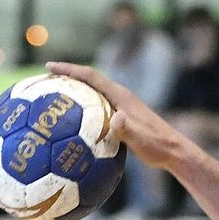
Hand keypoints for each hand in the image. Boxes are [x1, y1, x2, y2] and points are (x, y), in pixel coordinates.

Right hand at [46, 61, 186, 168]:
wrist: (175, 153)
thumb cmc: (158, 145)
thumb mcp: (140, 138)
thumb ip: (127, 129)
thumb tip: (116, 118)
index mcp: (121, 96)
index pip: (90, 76)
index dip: (69, 70)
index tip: (49, 67)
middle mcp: (120, 98)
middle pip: (87, 82)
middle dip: (66, 79)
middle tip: (43, 82)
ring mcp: (121, 108)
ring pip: (91, 97)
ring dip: (73, 95)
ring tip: (51, 101)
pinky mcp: (122, 120)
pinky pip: (96, 112)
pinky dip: (81, 113)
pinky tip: (70, 127)